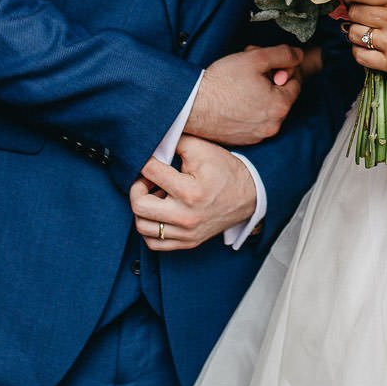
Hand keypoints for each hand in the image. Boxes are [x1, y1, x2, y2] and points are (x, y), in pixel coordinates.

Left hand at [130, 135, 256, 251]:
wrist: (249, 195)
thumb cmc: (224, 170)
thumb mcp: (202, 148)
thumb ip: (174, 142)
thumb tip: (151, 143)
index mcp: (190, 192)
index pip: (150, 172)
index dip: (145, 159)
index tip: (149, 157)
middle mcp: (186, 217)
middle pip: (139, 205)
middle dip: (137, 187)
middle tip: (148, 179)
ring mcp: (186, 233)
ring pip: (142, 226)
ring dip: (143, 208)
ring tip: (155, 196)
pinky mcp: (187, 243)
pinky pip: (153, 243)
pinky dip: (149, 227)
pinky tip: (158, 213)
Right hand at [186, 44, 303, 144]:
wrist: (191, 105)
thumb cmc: (221, 83)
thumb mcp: (255, 58)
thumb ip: (283, 54)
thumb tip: (298, 55)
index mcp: (280, 106)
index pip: (295, 82)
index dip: (283, 68)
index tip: (267, 64)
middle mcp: (273, 125)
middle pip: (281, 96)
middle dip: (270, 80)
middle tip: (251, 71)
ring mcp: (258, 135)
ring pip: (268, 108)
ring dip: (260, 94)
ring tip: (240, 84)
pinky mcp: (244, 140)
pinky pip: (255, 121)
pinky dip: (249, 110)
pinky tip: (234, 99)